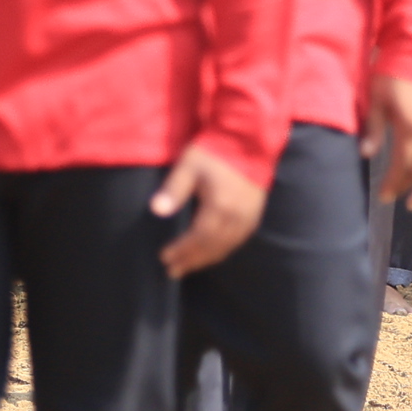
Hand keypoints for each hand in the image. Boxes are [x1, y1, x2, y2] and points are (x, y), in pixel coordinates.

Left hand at [153, 145, 268, 276]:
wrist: (248, 140)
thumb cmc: (214, 151)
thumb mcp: (189, 166)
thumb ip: (173, 190)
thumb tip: (157, 210)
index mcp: (219, 206)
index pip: (198, 237)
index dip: (181, 250)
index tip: (165, 258)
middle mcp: (236, 217)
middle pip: (211, 247)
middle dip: (191, 260)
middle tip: (173, 271)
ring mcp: (248, 217)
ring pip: (225, 247)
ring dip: (205, 259)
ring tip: (188, 267)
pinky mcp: (254, 215)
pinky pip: (237, 241)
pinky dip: (222, 251)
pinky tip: (211, 253)